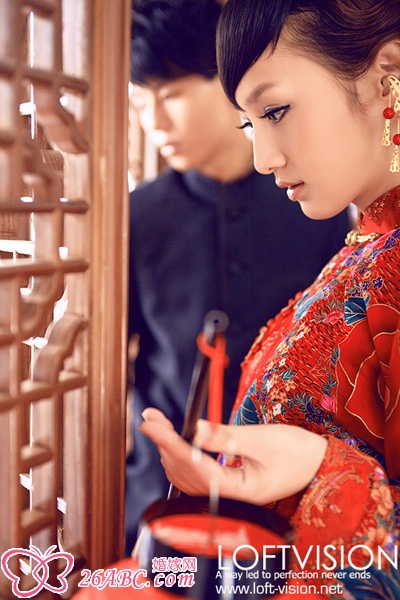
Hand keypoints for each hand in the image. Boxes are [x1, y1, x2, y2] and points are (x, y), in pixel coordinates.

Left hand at [139, 408, 327, 504]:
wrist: (318, 465)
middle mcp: (227, 498)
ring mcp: (226, 495)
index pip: (193, 465)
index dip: (168, 442)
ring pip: (186, 475)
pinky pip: (195, 475)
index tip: (151, 424)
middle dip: (164, 442)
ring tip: (158, 425)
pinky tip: (175, 443)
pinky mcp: (227, 486)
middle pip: (184, 471)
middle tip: (150, 417)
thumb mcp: (262, 440)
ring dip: (169, 449)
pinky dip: (181, 457)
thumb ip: (226, 437)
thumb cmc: (298, 453)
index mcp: (238, 490)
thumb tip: (194, 429)